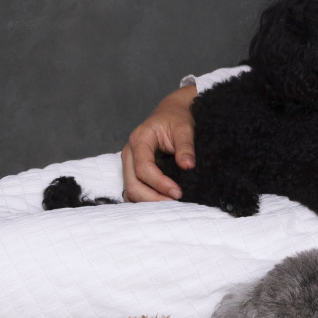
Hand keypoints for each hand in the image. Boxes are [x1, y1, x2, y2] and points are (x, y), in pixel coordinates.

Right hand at [120, 86, 196, 200]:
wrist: (171, 114)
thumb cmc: (176, 118)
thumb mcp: (184, 128)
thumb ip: (186, 147)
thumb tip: (188, 166)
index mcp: (140, 139)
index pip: (143, 168)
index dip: (159, 183)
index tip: (178, 193)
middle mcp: (130, 152)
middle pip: (133, 183)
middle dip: (153, 198)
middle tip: (175, 203)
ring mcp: (129, 163)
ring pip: (130, 190)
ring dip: (149, 202)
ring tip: (171, 204)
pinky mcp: (133, 171)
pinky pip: (134, 190)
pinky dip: (146, 199)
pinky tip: (162, 201)